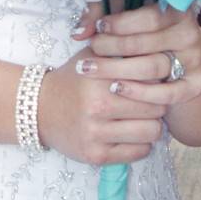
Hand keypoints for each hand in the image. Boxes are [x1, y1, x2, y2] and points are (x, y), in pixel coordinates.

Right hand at [37, 0, 200, 165]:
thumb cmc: (73, 79)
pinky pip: (139, 153)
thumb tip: (161, 43)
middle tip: (150, 100)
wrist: (39, 109)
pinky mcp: (96, 156)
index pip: (154, 76)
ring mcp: (97, 133)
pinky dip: (140, 144)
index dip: (159, 76)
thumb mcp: (93, 54)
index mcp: (101, 77)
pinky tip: (130, 133)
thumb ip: (124, 46)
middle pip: (157, 106)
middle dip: (157, 102)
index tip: (156, 78)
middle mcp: (99, 106)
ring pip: (152, 132)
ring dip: (151, 125)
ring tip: (142, 118)